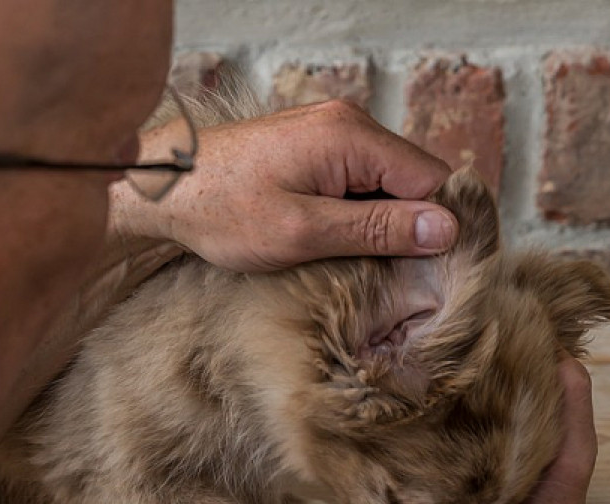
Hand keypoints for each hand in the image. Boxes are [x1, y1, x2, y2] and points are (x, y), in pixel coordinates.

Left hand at [115, 99, 458, 270]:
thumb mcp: (305, 231)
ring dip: (387, 222)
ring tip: (362, 260)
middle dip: (413, 226)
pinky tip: (342, 240)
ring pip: (390, 182)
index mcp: (352, 137)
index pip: (432, 179)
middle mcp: (350, 124)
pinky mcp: (318, 147)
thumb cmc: (223, 209)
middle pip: (415, 179)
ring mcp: (333, 132)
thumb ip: (378, 228)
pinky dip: (363, 212)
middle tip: (392, 274)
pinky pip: (363, 179)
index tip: (430, 271)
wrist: (165, 185)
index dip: (440, 226)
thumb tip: (445, 228)